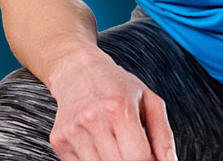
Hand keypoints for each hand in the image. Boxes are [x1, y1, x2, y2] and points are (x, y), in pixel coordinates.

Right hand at [47, 47, 177, 160]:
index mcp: (119, 108)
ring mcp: (73, 132)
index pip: (138, 157)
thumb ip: (163, 135)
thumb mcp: (148, 100)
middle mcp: (93, 120)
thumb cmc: (118, 86)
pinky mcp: (59, 141)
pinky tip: (100, 145)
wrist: (77, 71)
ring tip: (117, 144)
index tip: (150, 158)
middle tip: (135, 150)